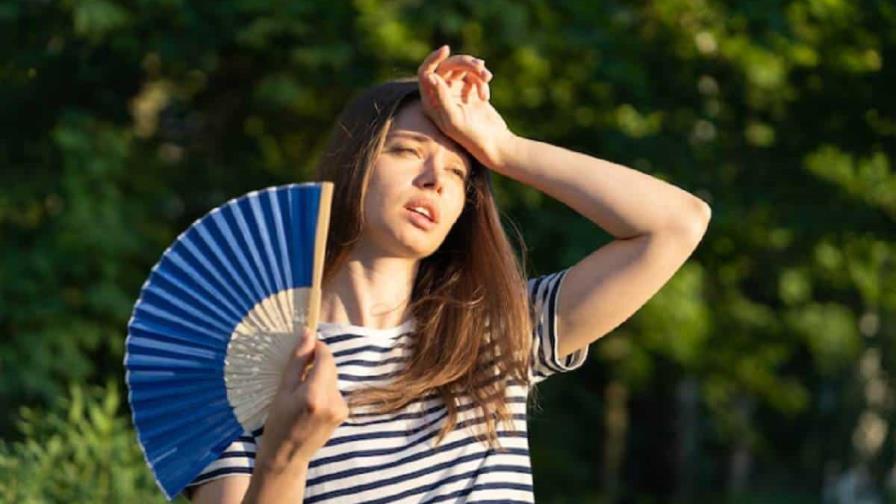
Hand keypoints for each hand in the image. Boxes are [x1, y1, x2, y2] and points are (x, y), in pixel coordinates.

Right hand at [255, 327, 348, 469]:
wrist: (287, 457)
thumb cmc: (278, 423)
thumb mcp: (282, 390)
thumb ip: (297, 362)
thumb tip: (308, 334)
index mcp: (315, 394)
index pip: (325, 357)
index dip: (317, 348)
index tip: (304, 348)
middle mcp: (333, 400)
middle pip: (330, 367)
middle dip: (317, 363)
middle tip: (298, 372)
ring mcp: (341, 408)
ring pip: (332, 378)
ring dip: (320, 377)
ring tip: (301, 393)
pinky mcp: (344, 413)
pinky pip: (334, 391)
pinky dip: (324, 390)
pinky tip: (310, 404)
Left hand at [417, 45, 514, 171]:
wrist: (494, 143)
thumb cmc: (471, 136)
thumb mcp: (454, 119)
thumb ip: (442, 98)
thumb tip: (431, 76)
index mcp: (431, 102)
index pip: (426, 73)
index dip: (433, 59)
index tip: (447, 49)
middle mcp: (440, 96)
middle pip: (447, 66)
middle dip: (464, 63)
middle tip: (480, 67)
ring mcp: (456, 92)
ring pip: (462, 68)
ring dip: (476, 69)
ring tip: (488, 77)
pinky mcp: (470, 91)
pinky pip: (474, 75)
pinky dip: (482, 81)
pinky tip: (486, 97)